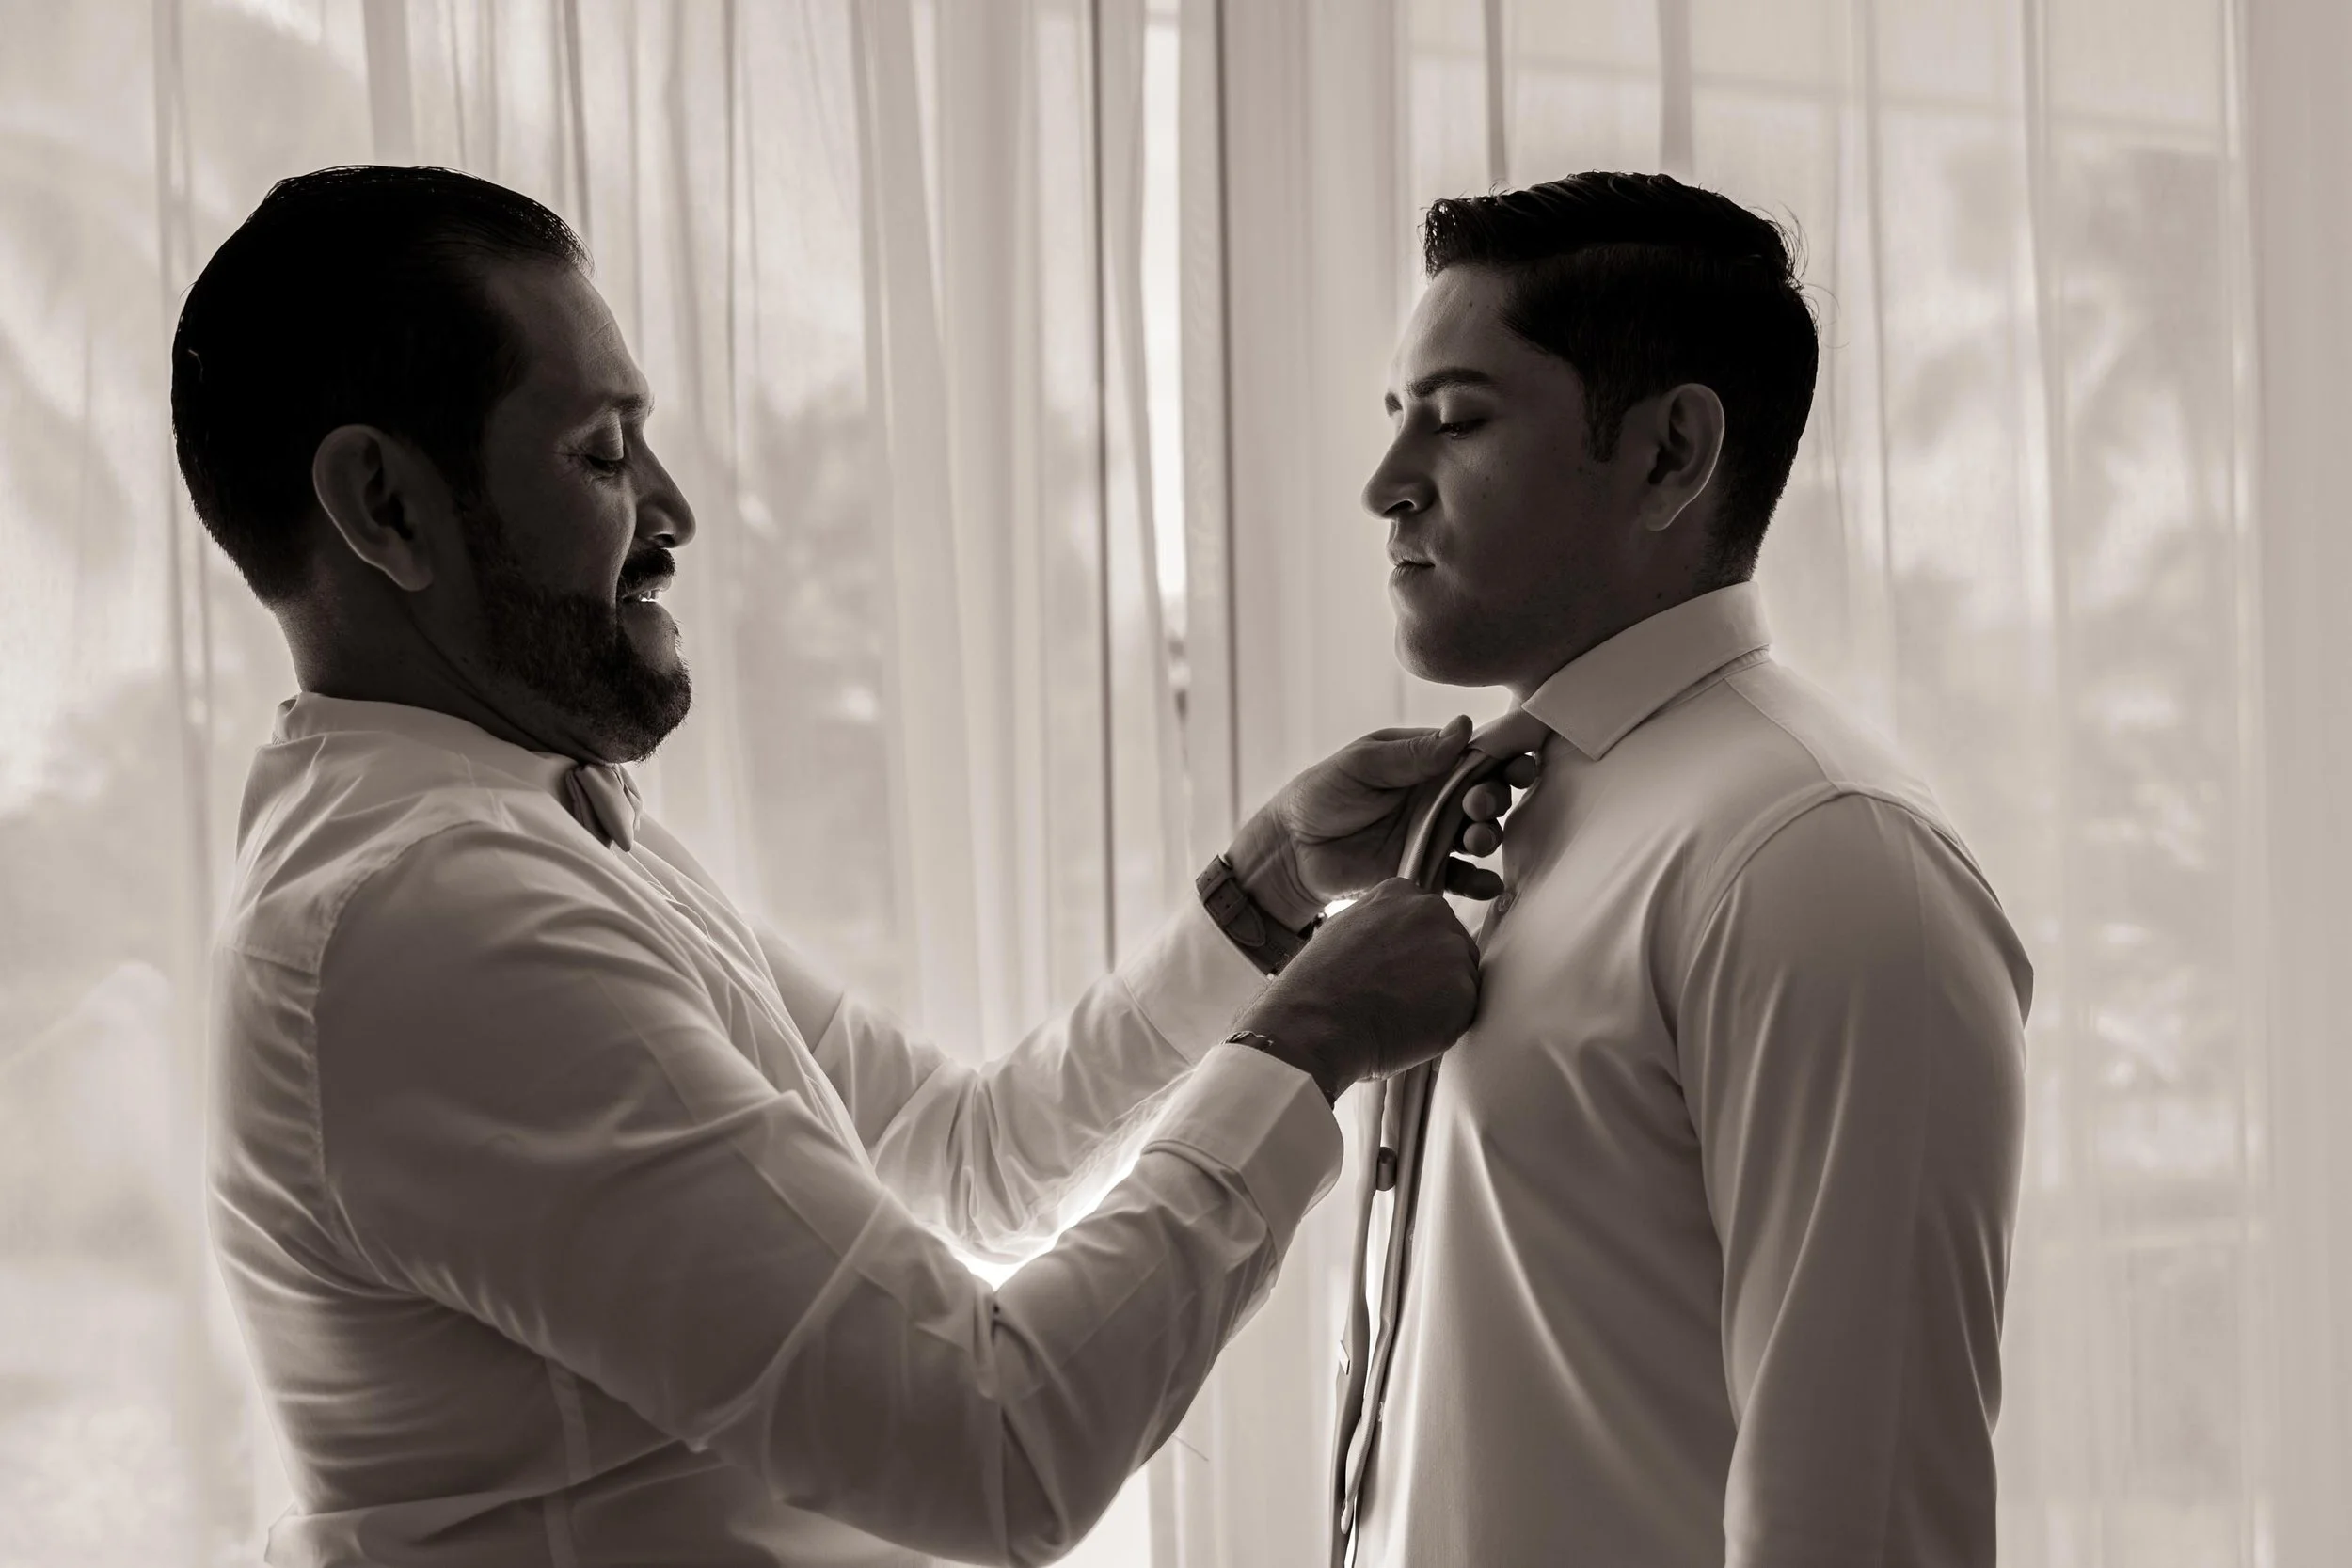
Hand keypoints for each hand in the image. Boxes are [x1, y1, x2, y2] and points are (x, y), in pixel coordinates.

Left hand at [1226, 717, 1543, 929]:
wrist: (1291, 851)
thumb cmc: (1321, 795)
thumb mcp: (1362, 764)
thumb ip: (1412, 753)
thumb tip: (1463, 727)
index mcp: (1425, 762)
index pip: (1474, 755)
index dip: (1503, 758)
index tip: (1518, 765)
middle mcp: (1436, 797)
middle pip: (1486, 795)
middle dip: (1494, 798)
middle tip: (1478, 804)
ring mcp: (1433, 835)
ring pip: (1478, 835)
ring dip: (1488, 836)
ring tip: (1475, 839)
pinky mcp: (1426, 869)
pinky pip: (1460, 876)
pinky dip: (1478, 881)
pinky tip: (1486, 884)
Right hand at [1230, 879, 1480, 1101]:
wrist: (1317, 1023)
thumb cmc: (1319, 987)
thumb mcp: (1343, 930)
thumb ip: (1380, 925)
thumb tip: (1394, 941)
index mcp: (1400, 893)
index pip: (1428, 921)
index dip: (1414, 953)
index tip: (1398, 972)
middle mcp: (1432, 911)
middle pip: (1451, 945)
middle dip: (1434, 974)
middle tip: (1399, 999)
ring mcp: (1452, 948)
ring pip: (1462, 979)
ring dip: (1441, 1000)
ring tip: (1400, 1014)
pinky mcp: (1465, 989)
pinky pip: (1466, 1011)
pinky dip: (1446, 1026)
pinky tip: (1411, 1029)